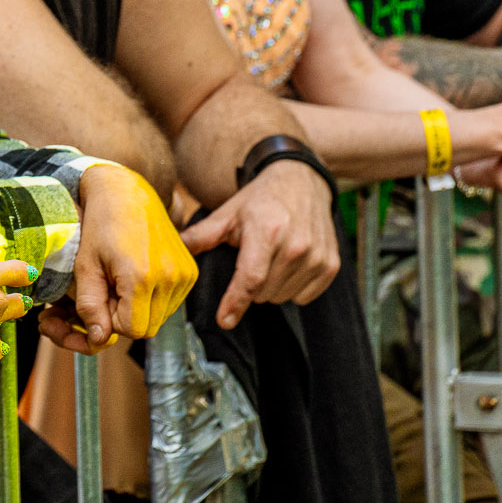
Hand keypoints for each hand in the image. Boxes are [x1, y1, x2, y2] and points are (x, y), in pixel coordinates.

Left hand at [52, 163, 197, 353]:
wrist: (126, 193)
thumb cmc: (99, 227)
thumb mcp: (84, 266)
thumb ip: (89, 305)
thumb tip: (98, 339)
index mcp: (141, 277)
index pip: (131, 330)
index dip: (111, 320)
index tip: (101, 296)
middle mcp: (170, 278)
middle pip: (148, 327)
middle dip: (125, 316)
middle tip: (110, 288)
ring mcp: (185, 275)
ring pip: (161, 317)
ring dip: (139, 308)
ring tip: (122, 279)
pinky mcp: (191, 271)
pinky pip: (171, 302)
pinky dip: (154, 298)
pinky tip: (138, 274)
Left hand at [178, 160, 338, 329]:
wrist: (301, 182)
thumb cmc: (260, 200)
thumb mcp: (228, 214)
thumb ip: (200, 236)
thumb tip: (170, 254)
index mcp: (266, 232)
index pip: (250, 278)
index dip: (235, 302)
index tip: (224, 320)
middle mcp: (296, 246)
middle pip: (263, 293)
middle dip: (250, 286)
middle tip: (250, 260)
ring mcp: (317, 257)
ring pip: (282, 297)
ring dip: (270, 288)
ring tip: (269, 259)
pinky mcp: (331, 266)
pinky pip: (304, 297)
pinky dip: (291, 288)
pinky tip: (287, 265)